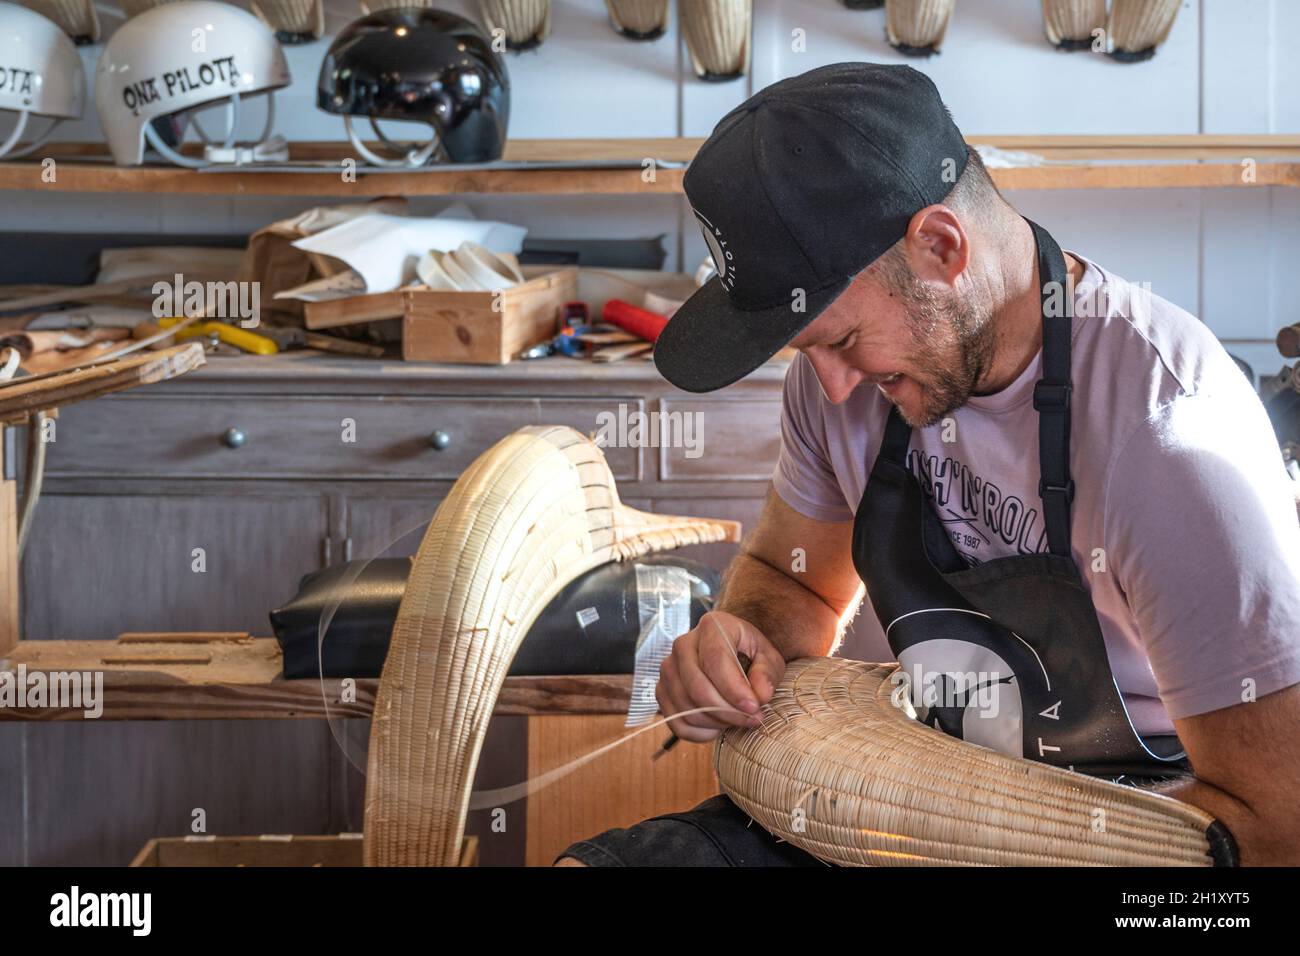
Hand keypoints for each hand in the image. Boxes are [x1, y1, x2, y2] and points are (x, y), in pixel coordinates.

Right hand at [656, 610, 785, 743]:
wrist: (729, 654)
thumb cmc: (749, 655)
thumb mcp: (768, 657)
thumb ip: (767, 673)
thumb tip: (760, 694)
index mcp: (711, 627)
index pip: (715, 660)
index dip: (734, 689)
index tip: (754, 708)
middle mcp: (682, 644)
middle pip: (698, 687)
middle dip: (728, 711)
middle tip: (752, 719)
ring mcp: (668, 669)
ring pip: (687, 707)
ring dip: (717, 722)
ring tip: (737, 720)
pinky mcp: (662, 691)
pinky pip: (677, 722)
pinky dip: (700, 733)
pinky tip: (719, 726)